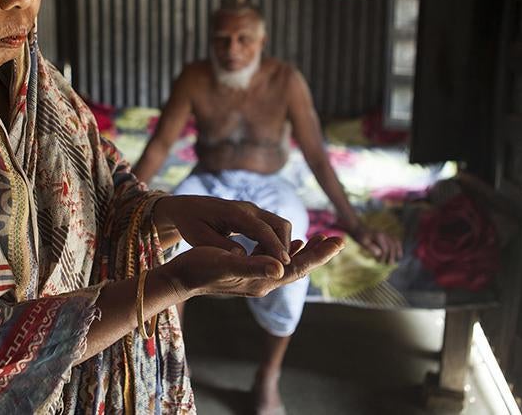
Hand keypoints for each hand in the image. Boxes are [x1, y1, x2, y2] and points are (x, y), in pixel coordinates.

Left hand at [155, 195, 293, 264]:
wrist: (187, 207)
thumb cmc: (191, 223)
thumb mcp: (199, 237)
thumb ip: (219, 246)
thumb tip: (241, 256)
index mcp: (235, 213)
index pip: (263, 229)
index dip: (275, 246)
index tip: (284, 264)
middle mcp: (248, 209)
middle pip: (279, 225)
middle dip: (285, 247)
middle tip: (283, 270)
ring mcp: (253, 211)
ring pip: (279, 226)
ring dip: (282, 245)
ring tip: (274, 267)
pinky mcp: (253, 216)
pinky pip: (272, 228)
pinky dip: (275, 242)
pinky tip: (266, 259)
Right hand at [166, 235, 344, 297]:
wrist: (180, 277)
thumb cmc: (200, 267)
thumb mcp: (225, 263)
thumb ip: (254, 266)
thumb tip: (282, 267)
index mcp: (263, 280)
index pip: (299, 267)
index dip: (320, 254)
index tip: (339, 240)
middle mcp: (265, 282)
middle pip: (300, 267)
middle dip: (320, 253)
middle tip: (341, 238)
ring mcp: (258, 279)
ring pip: (291, 264)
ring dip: (308, 251)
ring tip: (324, 238)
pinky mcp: (250, 272)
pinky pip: (278, 262)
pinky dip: (291, 252)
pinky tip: (296, 243)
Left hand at [350, 224, 402, 263]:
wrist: (359, 228)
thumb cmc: (360, 237)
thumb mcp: (363, 243)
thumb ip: (371, 248)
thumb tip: (379, 254)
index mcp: (378, 236)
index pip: (385, 249)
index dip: (384, 257)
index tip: (380, 262)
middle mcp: (384, 234)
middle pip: (392, 246)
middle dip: (392, 256)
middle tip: (390, 264)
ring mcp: (386, 234)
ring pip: (396, 242)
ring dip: (398, 250)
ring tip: (398, 258)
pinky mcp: (387, 235)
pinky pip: (396, 240)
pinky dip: (398, 246)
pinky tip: (398, 252)